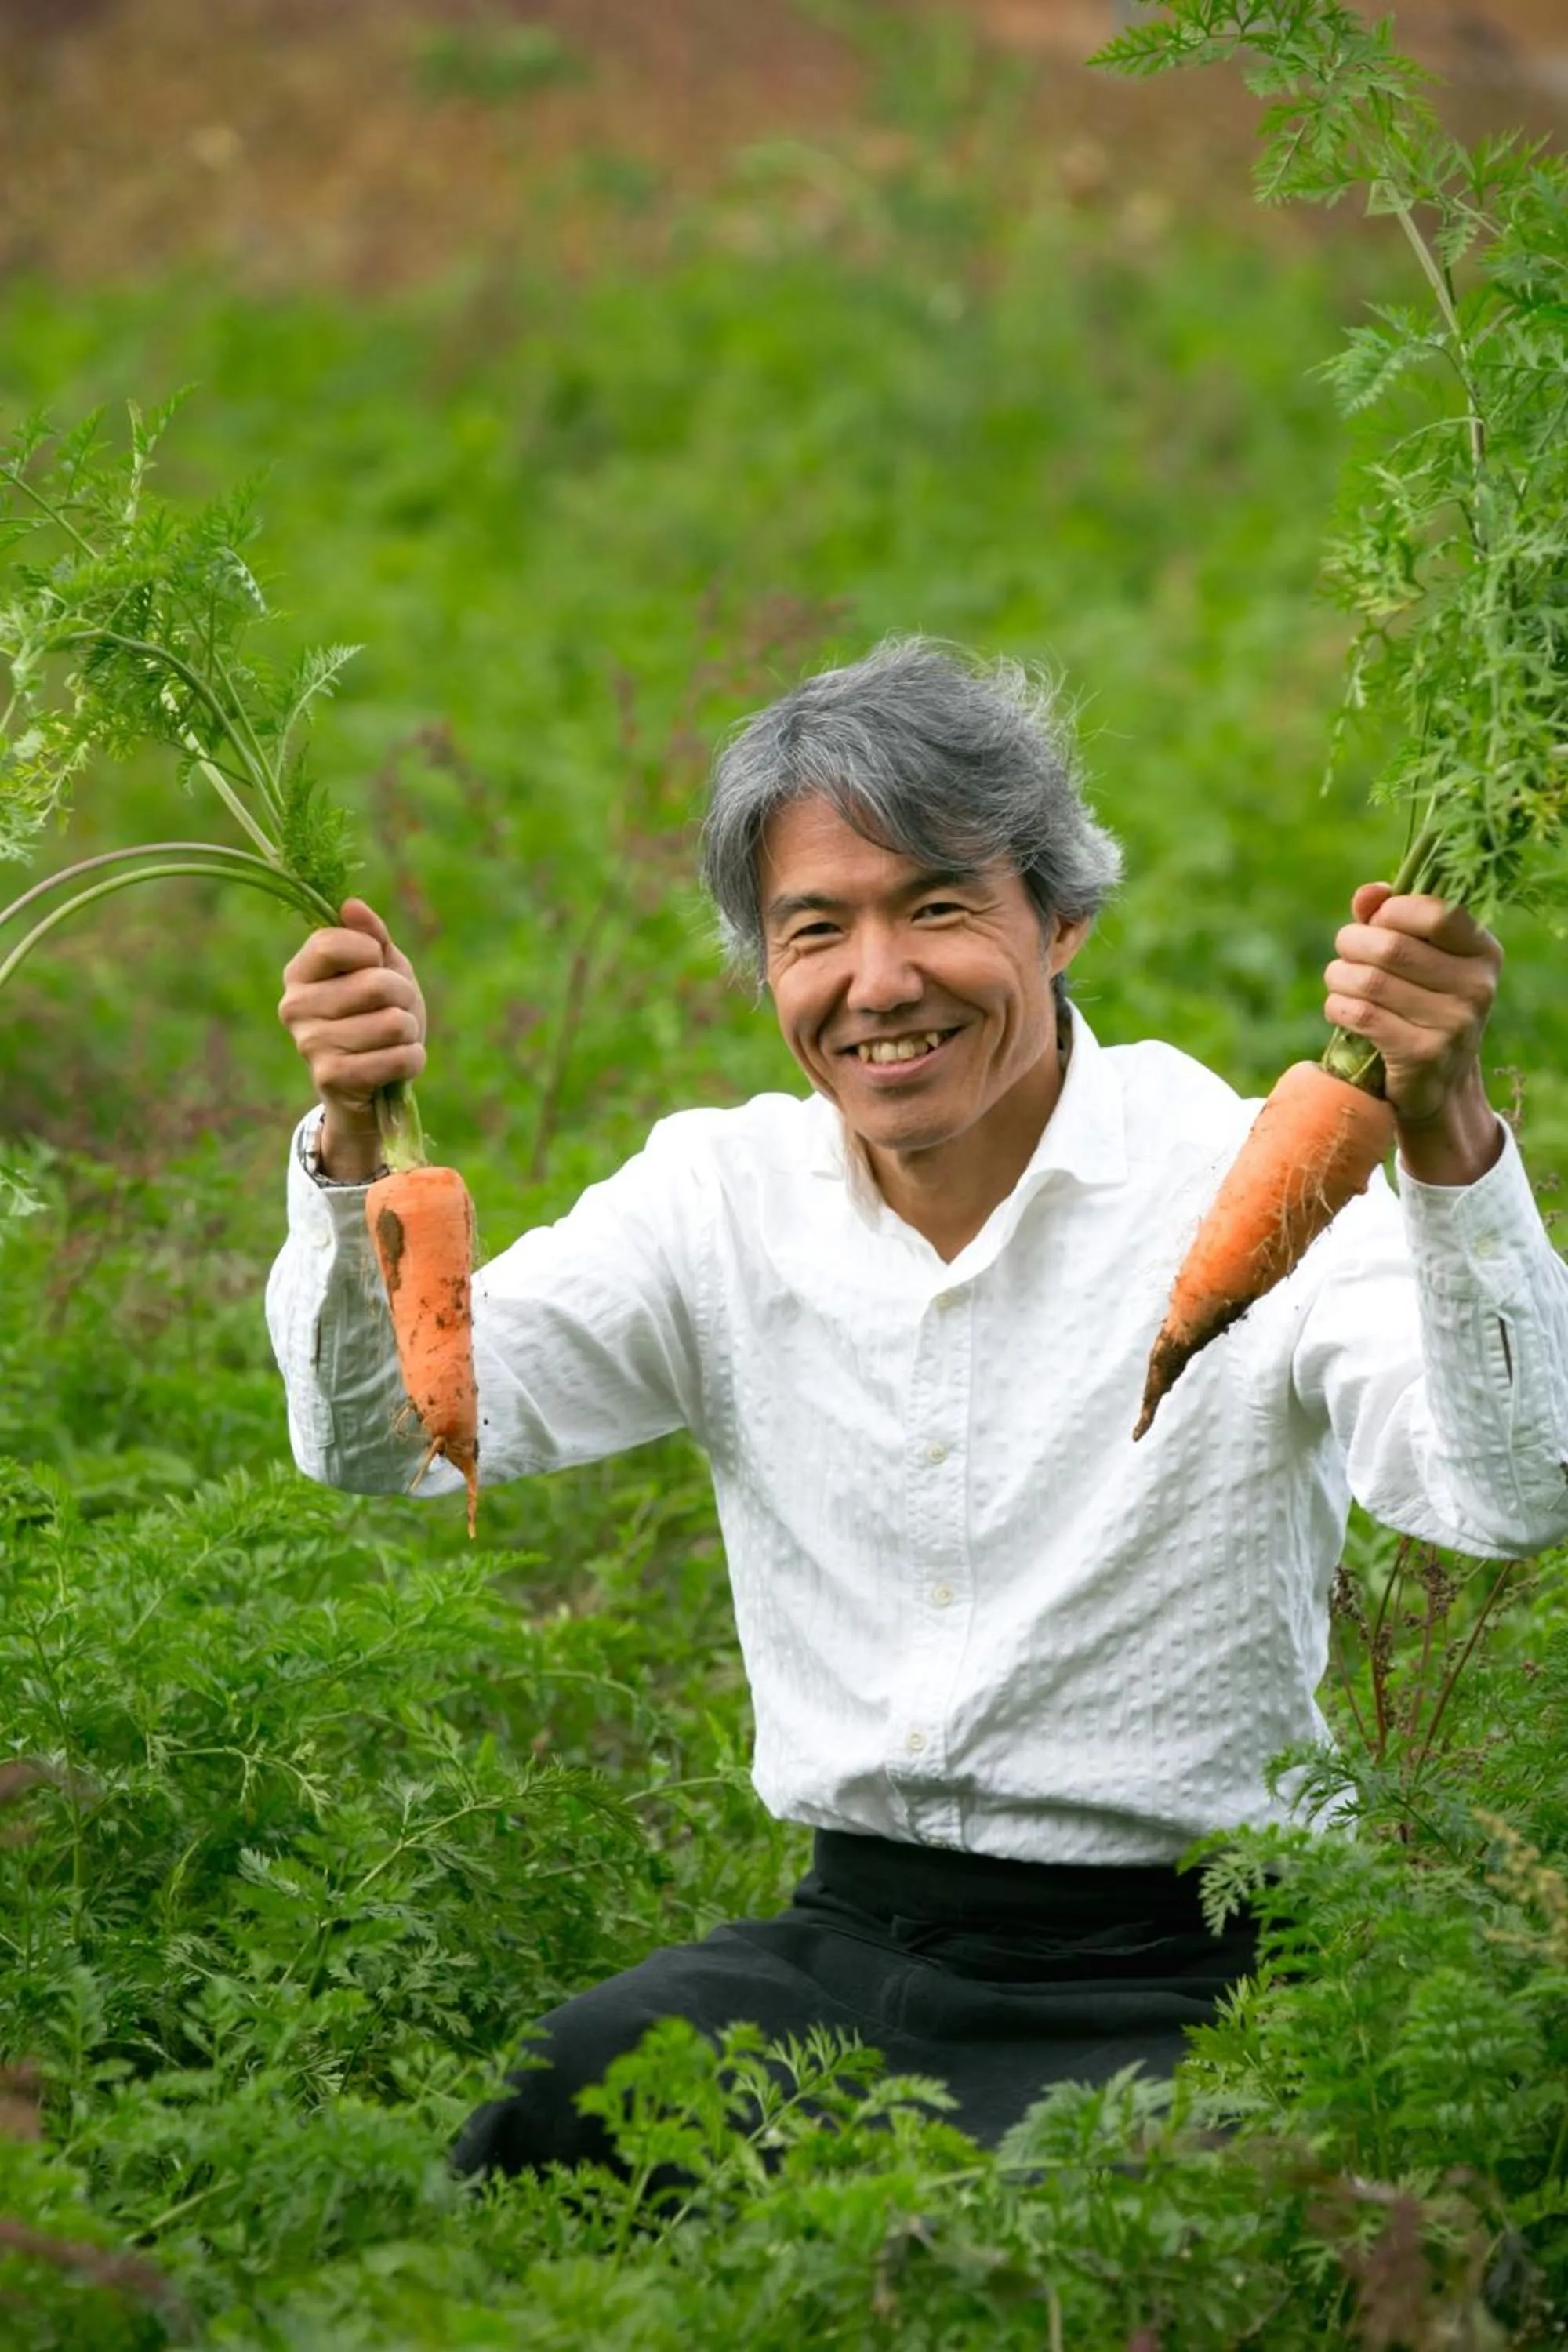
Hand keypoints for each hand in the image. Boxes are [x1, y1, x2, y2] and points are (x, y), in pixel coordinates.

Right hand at [278, 899, 426, 1179]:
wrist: (371, 1085)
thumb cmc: (377, 1016)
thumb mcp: (381, 969)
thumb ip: (371, 936)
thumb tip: (352, 906)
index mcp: (299, 973)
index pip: (333, 943)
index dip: (371, 951)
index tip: (376, 964)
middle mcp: (294, 1007)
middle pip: (376, 984)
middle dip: (404, 997)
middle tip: (397, 1010)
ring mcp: (309, 1044)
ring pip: (394, 1023)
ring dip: (410, 1031)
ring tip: (395, 1040)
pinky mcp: (332, 1077)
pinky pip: (399, 1057)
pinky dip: (413, 1059)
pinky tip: (399, 1062)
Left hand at [1323, 883, 1503, 1185]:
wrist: (1437, 1086)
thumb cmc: (1421, 1007)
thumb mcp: (1420, 961)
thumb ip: (1392, 920)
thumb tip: (1368, 893)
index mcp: (1483, 954)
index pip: (1437, 913)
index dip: (1392, 912)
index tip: (1375, 923)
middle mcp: (1477, 988)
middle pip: (1392, 946)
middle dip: (1351, 944)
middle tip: (1343, 954)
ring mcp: (1453, 1025)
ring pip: (1369, 981)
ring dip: (1338, 977)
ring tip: (1338, 981)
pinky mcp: (1422, 1055)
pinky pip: (1360, 1015)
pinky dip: (1337, 1006)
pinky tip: (1339, 1008)